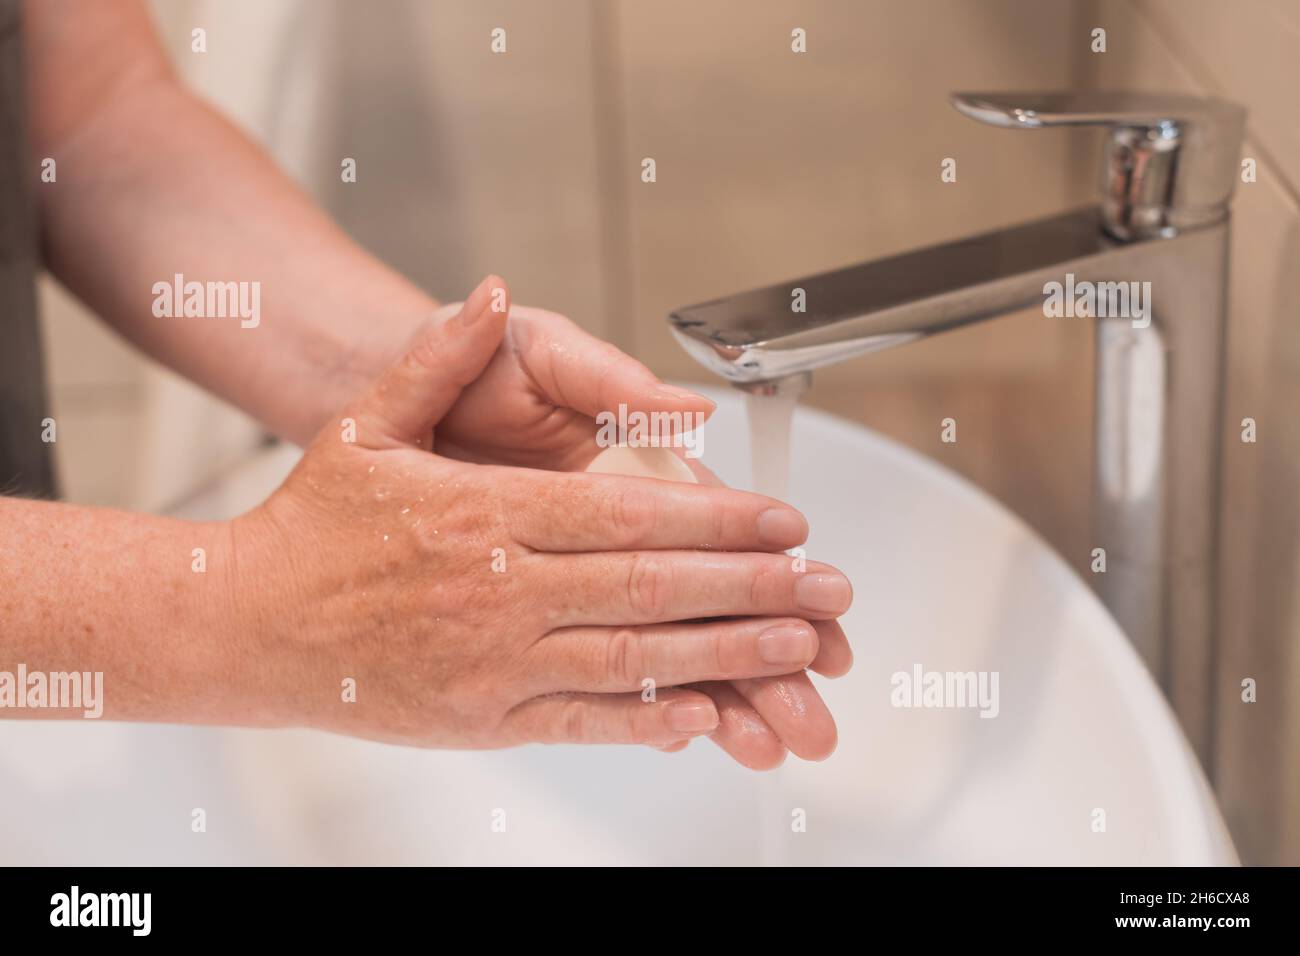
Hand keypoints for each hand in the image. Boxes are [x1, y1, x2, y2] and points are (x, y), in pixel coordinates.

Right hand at [225, 277, 852, 751]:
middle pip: (650, 588)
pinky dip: (648, 718)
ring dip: (726, 653)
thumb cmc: (312, 523)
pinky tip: (706, 710)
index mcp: (483, 515)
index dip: (717, 522)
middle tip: (826, 587)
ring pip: (632, 659)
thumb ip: (438, 355)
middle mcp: (497, 591)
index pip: (627, 517)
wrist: (247, 623)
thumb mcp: (368, 422)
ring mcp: (491, 661)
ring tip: (798, 647)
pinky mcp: (480, 718)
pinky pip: (581, 721)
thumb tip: (488, 289)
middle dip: (752, 587)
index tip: (783, 521)